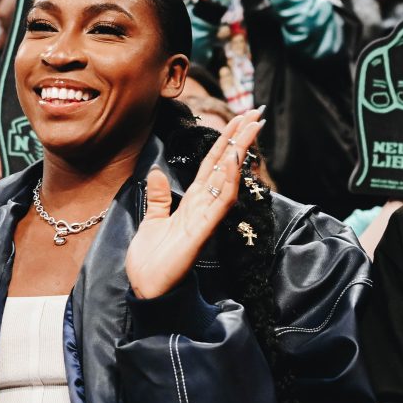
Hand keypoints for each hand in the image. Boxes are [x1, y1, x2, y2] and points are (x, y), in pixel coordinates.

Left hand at [127, 109, 264, 299]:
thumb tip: (156, 172)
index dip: (224, 141)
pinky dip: (226, 181)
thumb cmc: (151, 261)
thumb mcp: (152, 222)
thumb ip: (159, 198)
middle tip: (255, 113)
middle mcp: (203, 208)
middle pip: (224, 167)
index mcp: (192, 203)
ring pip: (227, 180)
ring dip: (238, 153)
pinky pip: (218, 203)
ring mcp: (205, 219)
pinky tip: (232, 161)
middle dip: (239, 139)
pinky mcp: (201, 232)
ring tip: (250, 127)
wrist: (146, 290)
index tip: (238, 119)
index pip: (212, 166)